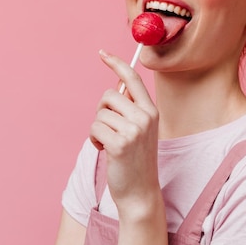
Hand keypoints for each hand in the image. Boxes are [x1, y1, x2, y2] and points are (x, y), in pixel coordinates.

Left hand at [90, 49, 161, 218]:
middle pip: (108, 95)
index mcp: (151, 110)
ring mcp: (134, 130)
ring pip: (99, 113)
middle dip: (102, 111)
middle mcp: (145, 117)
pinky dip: (94, 140)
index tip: (102, 53)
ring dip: (98, 129)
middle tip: (109, 129)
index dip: (116, 63)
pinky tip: (105, 151)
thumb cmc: (135, 159)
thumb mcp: (140, 129)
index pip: (132, 79)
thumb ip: (131, 107)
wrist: (139, 191)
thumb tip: (118, 83)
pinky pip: (95, 128)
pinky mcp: (120, 143)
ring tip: (110, 144)